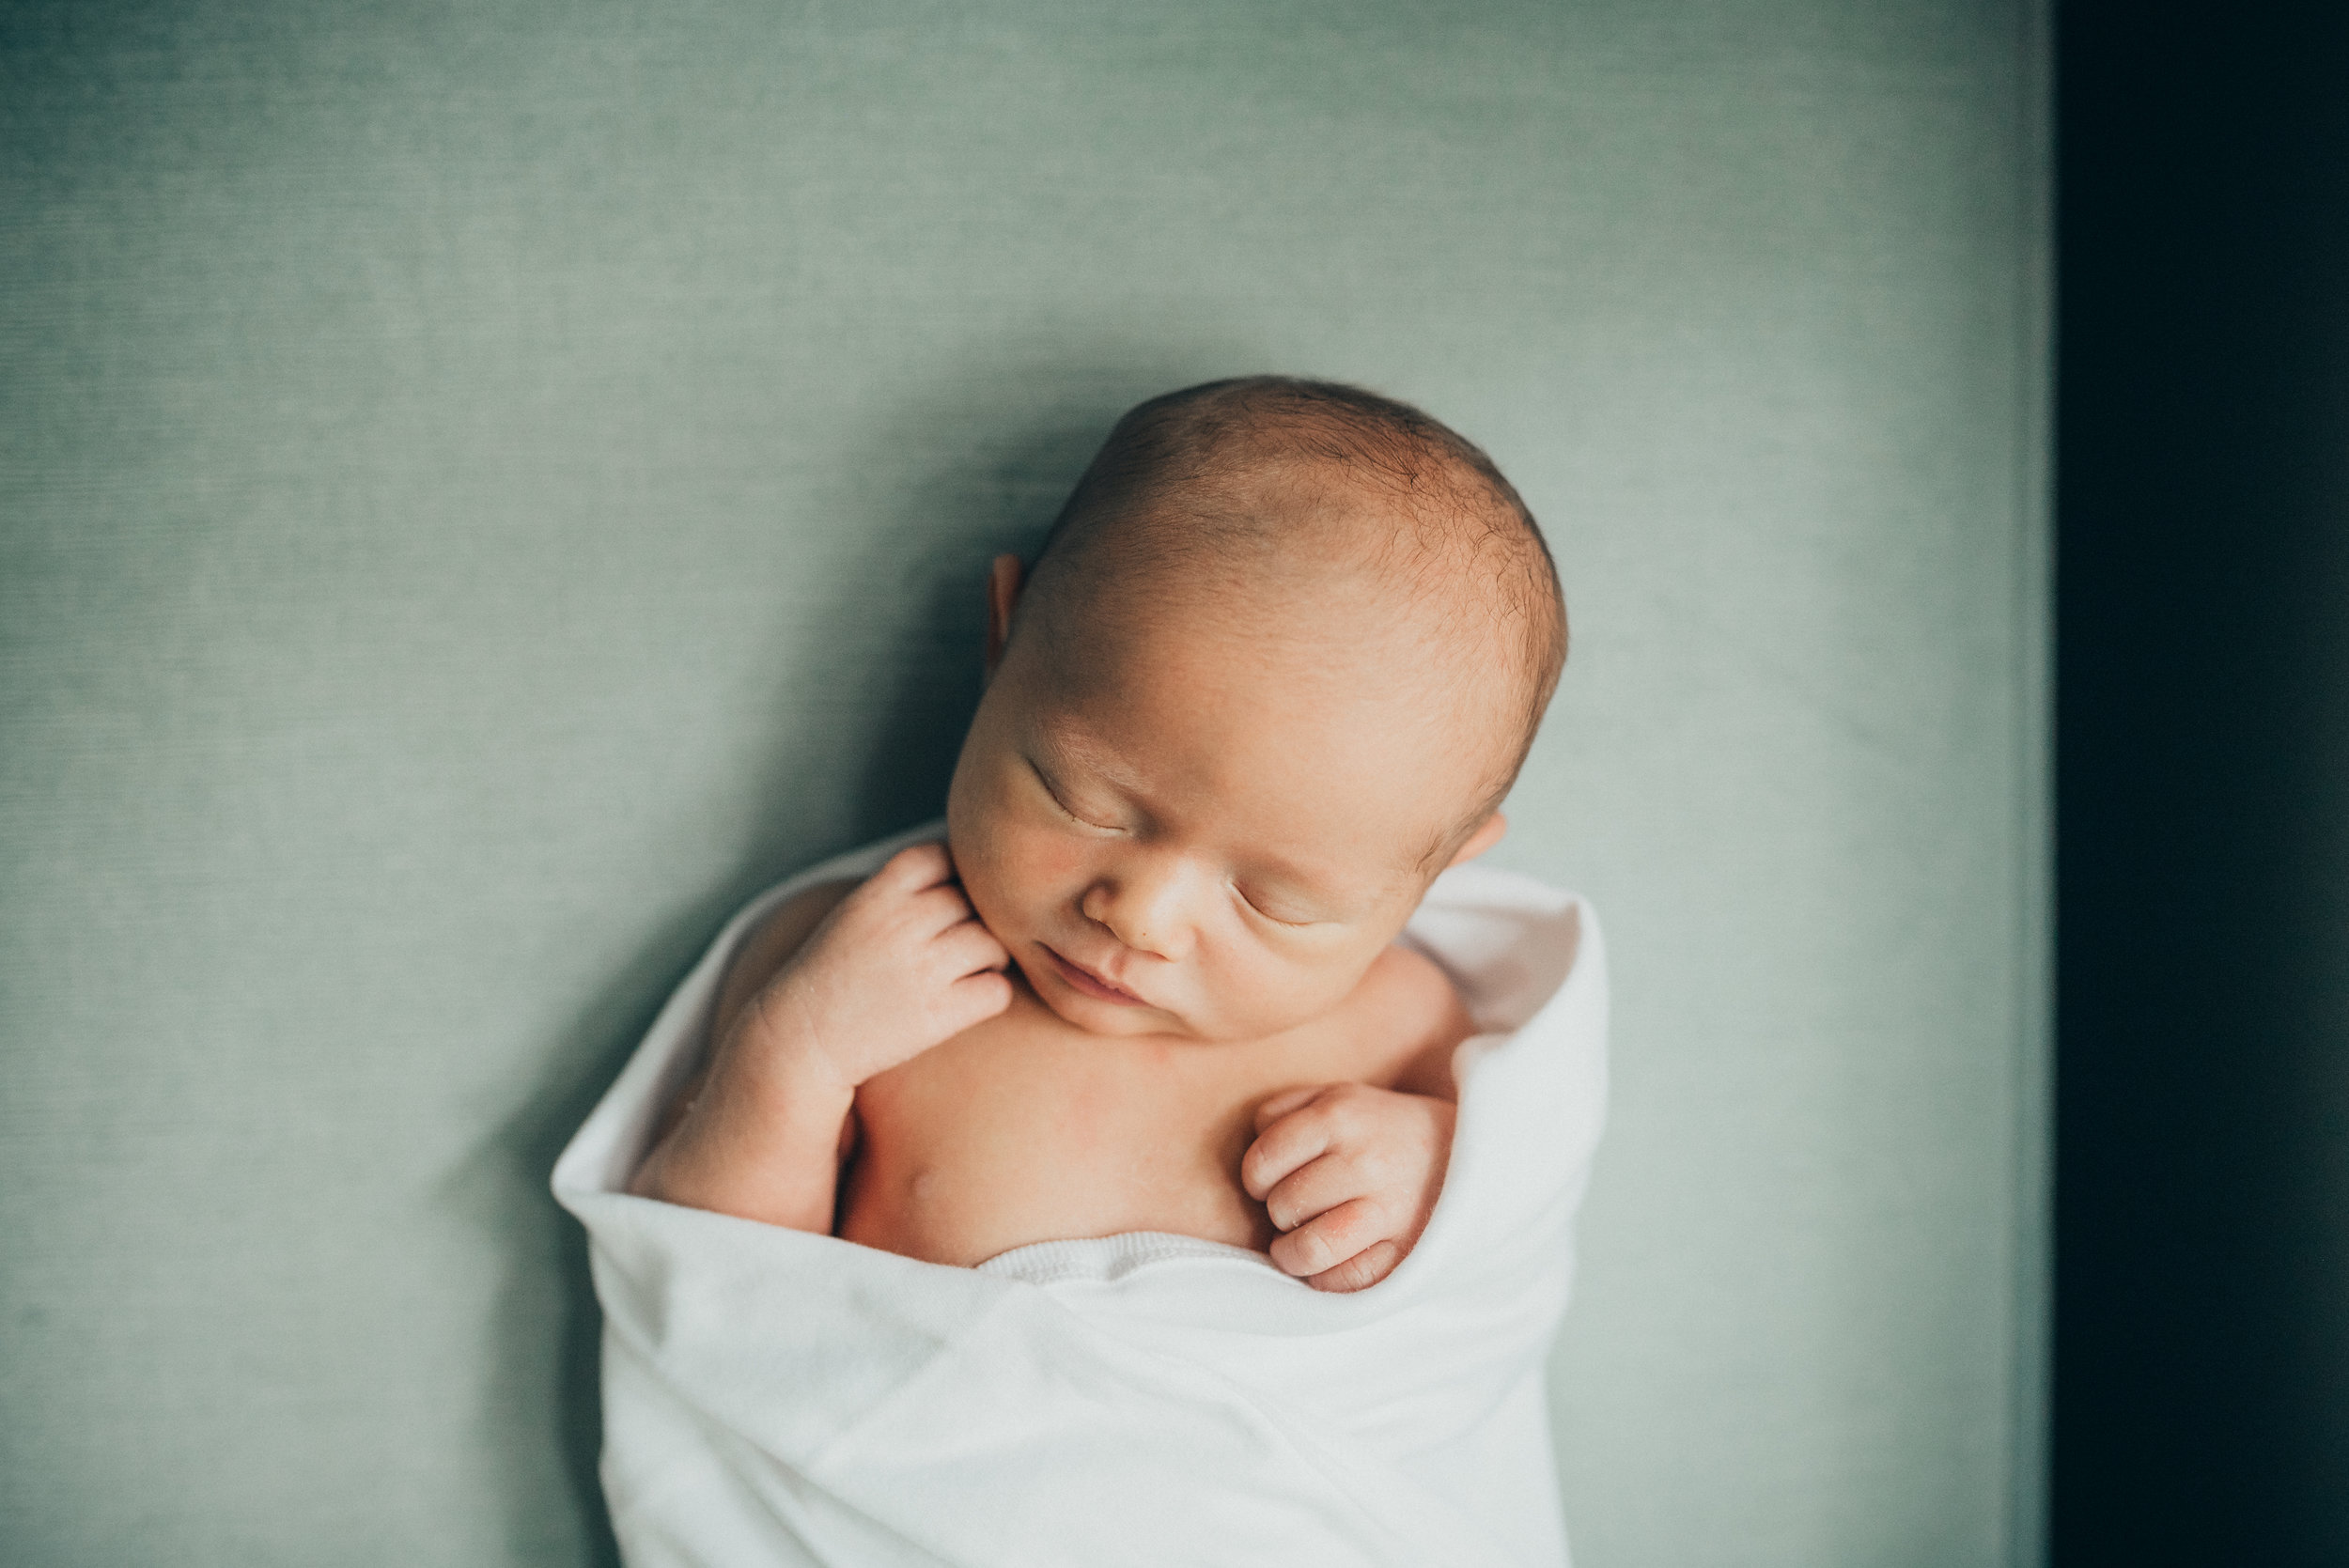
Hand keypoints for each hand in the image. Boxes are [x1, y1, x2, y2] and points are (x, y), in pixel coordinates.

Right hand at [728, 841, 1013, 1096]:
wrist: (800, 1040)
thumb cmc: (832, 976)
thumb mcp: (853, 915)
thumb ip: (900, 892)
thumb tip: (963, 871)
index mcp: (876, 895)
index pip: (941, 856)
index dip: (955, 875)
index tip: (950, 900)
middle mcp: (900, 925)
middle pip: (973, 900)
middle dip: (976, 919)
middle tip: (963, 943)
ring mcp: (921, 970)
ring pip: (993, 942)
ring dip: (992, 957)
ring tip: (972, 970)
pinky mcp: (937, 1014)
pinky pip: (997, 990)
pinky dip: (991, 995)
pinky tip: (970, 1000)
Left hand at [1240, 1083, 1455, 1292]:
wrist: (1474, 1153)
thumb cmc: (1387, 1129)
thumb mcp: (1342, 1097)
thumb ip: (1289, 1109)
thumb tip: (1253, 1145)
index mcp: (1340, 1116)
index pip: (1263, 1161)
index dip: (1257, 1178)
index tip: (1270, 1181)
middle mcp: (1363, 1161)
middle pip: (1283, 1206)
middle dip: (1280, 1212)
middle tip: (1299, 1208)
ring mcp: (1388, 1211)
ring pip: (1307, 1250)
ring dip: (1293, 1254)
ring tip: (1299, 1244)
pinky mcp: (1406, 1253)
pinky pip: (1341, 1281)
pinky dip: (1326, 1278)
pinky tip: (1333, 1260)